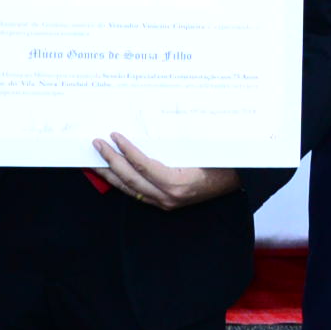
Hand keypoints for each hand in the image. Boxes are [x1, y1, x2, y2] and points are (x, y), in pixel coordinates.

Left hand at [90, 134, 237, 209]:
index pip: (143, 165)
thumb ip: (173, 143)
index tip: (114, 135)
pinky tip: (111, 172)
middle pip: (130, 179)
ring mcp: (165, 203)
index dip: (126, 150)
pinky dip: (121, 181)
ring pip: (129, 189)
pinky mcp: (164, 204)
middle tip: (96, 144)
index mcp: (178, 183)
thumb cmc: (220, 162)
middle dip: (110, 161)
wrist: (236, 181)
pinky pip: (136, 193)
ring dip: (109, 173)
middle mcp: (168, 197)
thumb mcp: (199, 149)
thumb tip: (147, 125)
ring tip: (94, 160)